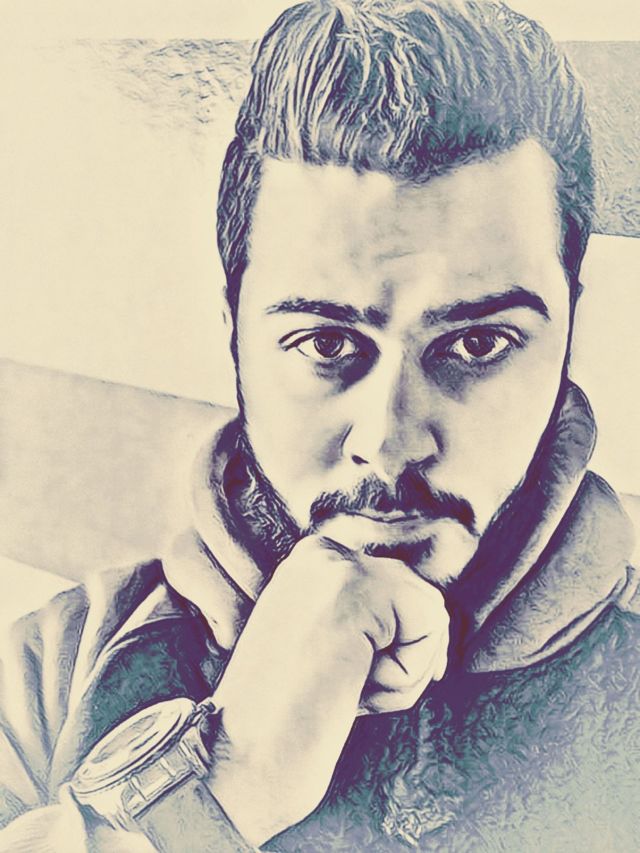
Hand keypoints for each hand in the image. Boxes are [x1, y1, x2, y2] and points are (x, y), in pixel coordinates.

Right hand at [207, 521, 448, 845]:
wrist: (241, 756)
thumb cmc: (288, 721)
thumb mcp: (330, 650)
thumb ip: (367, 618)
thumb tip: (433, 616)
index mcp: (311, 566)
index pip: (397, 592)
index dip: (399, 648)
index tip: (355, 686)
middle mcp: (323, 553)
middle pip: (419, 599)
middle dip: (403, 662)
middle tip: (344, 693)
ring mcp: (337, 564)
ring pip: (429, 614)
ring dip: (402, 674)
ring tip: (345, 690)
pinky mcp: (356, 585)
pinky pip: (429, 626)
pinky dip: (405, 675)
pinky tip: (352, 685)